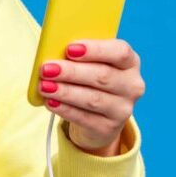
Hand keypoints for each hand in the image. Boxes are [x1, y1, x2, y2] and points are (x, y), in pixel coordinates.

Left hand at [36, 39, 145, 154]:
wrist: (97, 116)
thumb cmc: (90, 80)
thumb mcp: (89, 64)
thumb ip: (77, 56)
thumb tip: (51, 52)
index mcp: (130, 62)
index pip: (120, 52)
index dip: (95, 49)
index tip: (70, 48)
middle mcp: (132, 85)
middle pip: (102, 76)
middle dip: (71, 72)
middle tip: (47, 69)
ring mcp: (123, 109)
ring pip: (92, 99)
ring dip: (65, 92)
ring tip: (44, 86)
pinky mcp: (109, 128)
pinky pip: (84, 118)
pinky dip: (65, 109)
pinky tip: (50, 102)